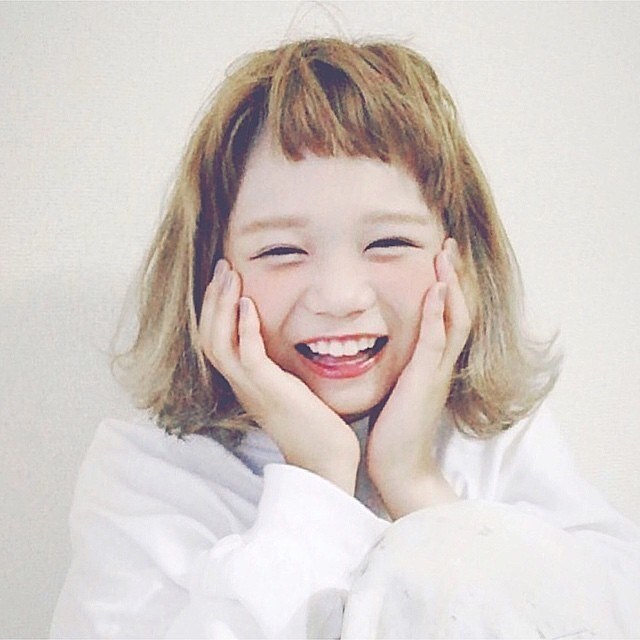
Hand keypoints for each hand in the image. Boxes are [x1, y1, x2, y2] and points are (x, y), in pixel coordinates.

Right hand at [198, 259, 359, 493]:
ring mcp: (252, 389)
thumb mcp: (293, 388)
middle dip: (212, 299)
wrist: (326, 460)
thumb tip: (292, 341)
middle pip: (208, 337)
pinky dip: (244, 328)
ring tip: (229, 275)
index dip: (215, 310)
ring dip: (221, 306)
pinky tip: (247, 304)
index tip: (226, 279)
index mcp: (245, 383)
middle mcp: (241, 385)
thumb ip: (283, 366)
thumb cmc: (315, 425)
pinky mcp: (269, 391)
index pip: (216, 341)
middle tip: (222, 267)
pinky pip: (247, 356)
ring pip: (218, 343)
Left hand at [366, 238, 471, 518]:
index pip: (446, 316)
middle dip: (454, 276)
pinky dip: (438, 314)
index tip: (438, 258)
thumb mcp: (395, 388)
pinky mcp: (425, 381)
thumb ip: (396, 365)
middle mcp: (440, 363)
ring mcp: (436, 371)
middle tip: (448, 245)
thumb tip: (376, 345)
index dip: (446, 286)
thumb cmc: (392, 429)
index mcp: (432, 363)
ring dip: (451, 285)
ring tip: (446, 255)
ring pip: (455, 320)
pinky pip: (437, 341)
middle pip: (458, 310)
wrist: (398, 466)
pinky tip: (437, 289)